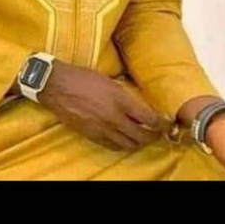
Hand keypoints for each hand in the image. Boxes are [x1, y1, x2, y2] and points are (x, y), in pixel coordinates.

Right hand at [39, 60, 172, 151]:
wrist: (57, 85)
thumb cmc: (82, 77)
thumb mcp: (109, 81)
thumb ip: (125, 95)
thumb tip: (138, 105)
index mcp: (120, 100)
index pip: (149, 119)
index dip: (162, 124)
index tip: (167, 125)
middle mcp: (114, 117)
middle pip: (141, 135)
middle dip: (153, 136)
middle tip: (158, 133)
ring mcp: (102, 128)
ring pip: (128, 144)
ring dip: (138, 142)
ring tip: (142, 137)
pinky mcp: (91, 135)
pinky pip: (112, 146)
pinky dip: (122, 145)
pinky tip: (125, 140)